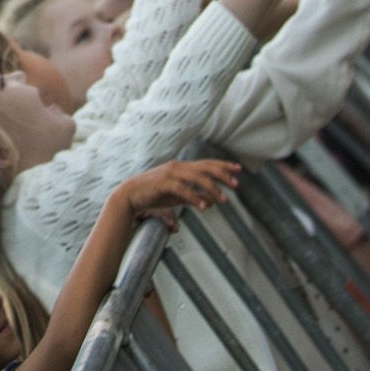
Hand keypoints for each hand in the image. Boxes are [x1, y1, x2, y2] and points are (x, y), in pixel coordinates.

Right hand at [121, 158, 238, 229]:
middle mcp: (178, 167)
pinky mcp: (163, 183)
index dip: (223, 166)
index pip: (207, 164)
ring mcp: (170, 174)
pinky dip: (195, 197)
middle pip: (205, 167)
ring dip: (212, 188)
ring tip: (223, 200)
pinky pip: (183, 190)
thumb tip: (208, 203)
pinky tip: (204, 206)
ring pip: (197, 178)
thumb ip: (192, 197)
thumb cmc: (153, 195)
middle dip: (223, 174)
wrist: (130, 195)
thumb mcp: (176, 196)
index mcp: (182, 167)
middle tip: (236, 185)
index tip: (239, 170)